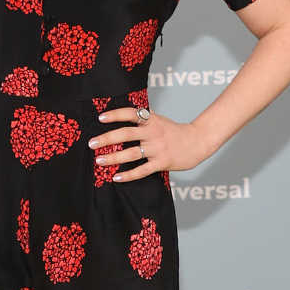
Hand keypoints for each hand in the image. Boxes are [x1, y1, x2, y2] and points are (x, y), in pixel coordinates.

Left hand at [88, 107, 211, 181]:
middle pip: (126, 134)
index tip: (100, 118)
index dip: (115, 114)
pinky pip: (142, 170)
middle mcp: (153, 133)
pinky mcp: (162, 162)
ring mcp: (158, 148)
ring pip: (131, 153)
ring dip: (113, 158)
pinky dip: (128, 175)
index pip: (131, 114)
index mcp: (151, 120)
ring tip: (99, 160)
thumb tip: (123, 112)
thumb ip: (143, 117)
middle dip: (107, 139)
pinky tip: (116, 177)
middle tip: (91, 143)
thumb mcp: (160, 119)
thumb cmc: (175, 131)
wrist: (198, 142)